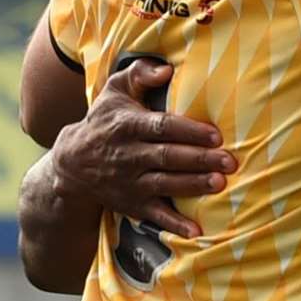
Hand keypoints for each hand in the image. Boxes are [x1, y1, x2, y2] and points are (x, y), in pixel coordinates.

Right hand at [52, 60, 234, 237]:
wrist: (70, 164)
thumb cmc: (104, 121)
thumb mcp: (115, 92)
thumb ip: (139, 74)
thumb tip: (166, 69)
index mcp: (127, 126)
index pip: (161, 127)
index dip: (188, 131)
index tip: (215, 135)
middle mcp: (127, 156)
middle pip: (167, 157)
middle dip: (199, 160)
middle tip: (230, 161)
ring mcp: (129, 183)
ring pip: (164, 185)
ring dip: (192, 186)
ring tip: (220, 184)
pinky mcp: (131, 204)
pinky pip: (154, 216)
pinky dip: (174, 225)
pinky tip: (196, 231)